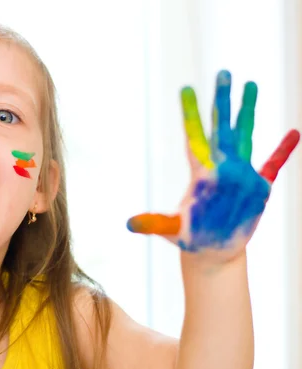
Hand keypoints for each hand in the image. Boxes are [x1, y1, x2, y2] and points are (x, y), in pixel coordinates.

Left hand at [127, 70, 298, 261]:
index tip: (185, 88)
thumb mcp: (171, 231)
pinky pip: (273, 165)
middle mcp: (221, 167)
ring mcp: (240, 174)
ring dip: (248, 111)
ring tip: (251, 84)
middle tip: (223, 72)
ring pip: (246, 135)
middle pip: (222, 127)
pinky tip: (293, 133)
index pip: (194, 136)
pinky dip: (282, 151)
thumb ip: (154, 224)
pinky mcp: (258, 189)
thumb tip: (128, 224)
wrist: (212, 251)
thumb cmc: (188, 239)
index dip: (190, 113)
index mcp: (200, 173)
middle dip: (222, 101)